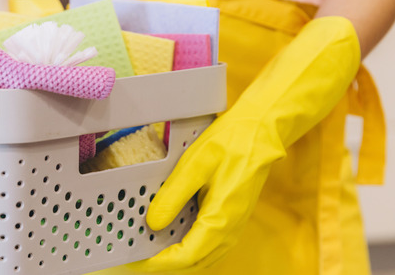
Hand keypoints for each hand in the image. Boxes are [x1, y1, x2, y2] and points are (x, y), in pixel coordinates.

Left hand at [128, 16, 360, 272]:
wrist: (261, 132)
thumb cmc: (231, 143)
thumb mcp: (194, 165)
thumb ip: (172, 197)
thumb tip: (152, 223)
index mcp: (221, 219)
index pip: (185, 257)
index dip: (157, 264)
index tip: (134, 262)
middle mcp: (229, 231)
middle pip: (193, 264)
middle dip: (162, 266)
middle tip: (133, 260)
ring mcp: (232, 227)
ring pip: (201, 259)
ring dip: (175, 261)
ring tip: (146, 254)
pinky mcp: (230, 219)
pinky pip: (207, 247)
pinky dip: (186, 251)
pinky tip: (169, 241)